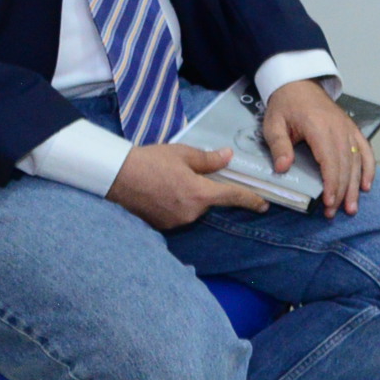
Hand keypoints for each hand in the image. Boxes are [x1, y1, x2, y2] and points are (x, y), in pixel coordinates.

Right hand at [108, 143, 271, 229]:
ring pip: (194, 208)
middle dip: (205, 189)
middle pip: (209, 201)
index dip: (250, 200)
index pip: (232, 198)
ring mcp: (175, 222)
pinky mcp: (162, 226)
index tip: (263, 204)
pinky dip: (177, 204)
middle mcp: (190, 212)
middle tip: (187, 175)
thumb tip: (228, 158)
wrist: (116, 176)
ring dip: (190, 197)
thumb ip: (209, 160)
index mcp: (199, 194)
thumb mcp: (183, 154)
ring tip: (170, 180)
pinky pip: (179, 214)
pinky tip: (163, 191)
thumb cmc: (151, 161)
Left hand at [262, 79, 375, 216]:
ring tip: (352, 207)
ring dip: (356, 186)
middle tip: (335, 213)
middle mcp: (339, 129)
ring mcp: (348, 129)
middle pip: (345, 165)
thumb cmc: (285, 105)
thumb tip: (283, 168)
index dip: (332, 183)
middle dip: (342, 191)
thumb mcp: (274, 124)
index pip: (330, 160)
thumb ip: (279, 146)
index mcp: (319, 127)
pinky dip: (368, 168)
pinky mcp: (352, 129)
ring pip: (357, 161)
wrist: (299, 83)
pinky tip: (367, 185)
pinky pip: (365, 150)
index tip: (328, 202)